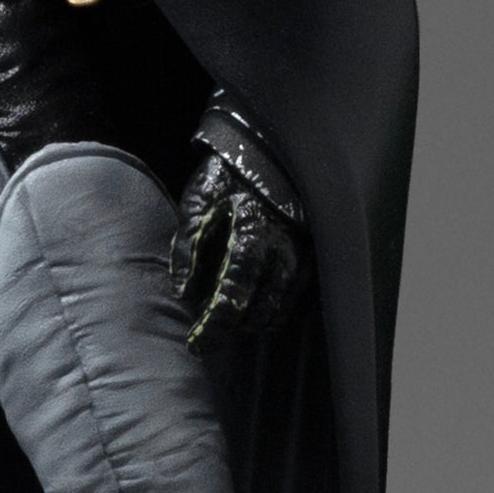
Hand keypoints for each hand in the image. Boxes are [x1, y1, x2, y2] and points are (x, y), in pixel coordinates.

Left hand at [173, 138, 303, 345]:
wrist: (265, 148)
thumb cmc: (225, 175)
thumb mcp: (197, 202)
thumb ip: (189, 247)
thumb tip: (183, 293)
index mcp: (251, 234)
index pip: (233, 293)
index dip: (215, 324)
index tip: (197, 344)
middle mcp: (282, 248)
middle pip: (260, 307)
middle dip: (233, 328)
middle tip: (209, 338)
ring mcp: (301, 251)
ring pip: (281, 305)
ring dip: (255, 321)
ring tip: (232, 325)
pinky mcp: (311, 252)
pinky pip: (296, 294)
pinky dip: (277, 308)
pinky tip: (259, 311)